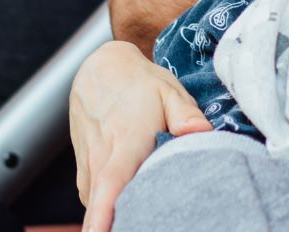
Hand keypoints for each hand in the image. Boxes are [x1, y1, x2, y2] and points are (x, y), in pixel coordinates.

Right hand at [70, 39, 211, 231]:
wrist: (100, 72)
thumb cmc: (139, 84)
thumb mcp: (168, 91)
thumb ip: (186, 115)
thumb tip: (204, 132)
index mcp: (126, 142)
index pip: (110, 184)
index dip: (103, 215)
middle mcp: (102, 160)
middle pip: (102, 208)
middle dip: (119, 226)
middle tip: (146, 226)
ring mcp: (89, 169)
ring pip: (98, 207)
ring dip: (116, 219)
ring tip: (145, 220)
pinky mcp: (84, 176)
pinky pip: (94, 202)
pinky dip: (108, 211)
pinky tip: (130, 211)